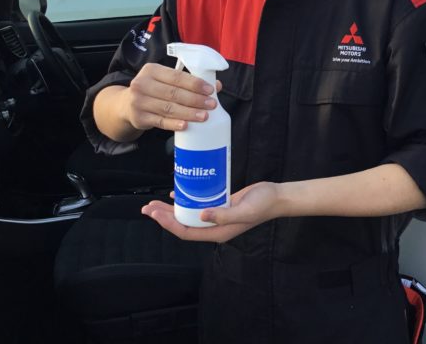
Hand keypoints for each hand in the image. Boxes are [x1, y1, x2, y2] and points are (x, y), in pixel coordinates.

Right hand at [122, 62, 221, 131]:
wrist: (126, 104)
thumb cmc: (153, 90)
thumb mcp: (165, 81)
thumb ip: (188, 82)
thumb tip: (217, 85)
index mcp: (151, 70)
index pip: (177, 76)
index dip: (195, 83)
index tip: (210, 90)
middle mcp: (142, 84)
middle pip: (174, 93)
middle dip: (195, 99)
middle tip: (212, 105)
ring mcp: (138, 101)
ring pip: (168, 108)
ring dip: (188, 113)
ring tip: (204, 116)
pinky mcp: (139, 118)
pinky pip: (160, 121)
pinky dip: (174, 124)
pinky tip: (186, 125)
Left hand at [141, 182, 280, 242]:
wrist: (277, 197)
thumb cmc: (263, 204)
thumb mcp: (244, 210)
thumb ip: (223, 214)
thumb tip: (201, 215)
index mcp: (217, 232)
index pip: (186, 231)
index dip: (168, 224)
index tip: (155, 213)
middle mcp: (214, 227)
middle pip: (183, 224)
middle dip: (164, 217)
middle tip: (147, 208)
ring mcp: (216, 216)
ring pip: (188, 215)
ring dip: (171, 210)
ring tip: (155, 203)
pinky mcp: (220, 205)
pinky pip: (198, 205)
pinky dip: (186, 200)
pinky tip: (177, 192)